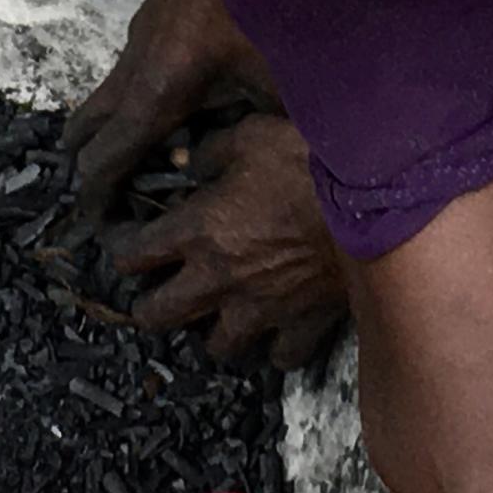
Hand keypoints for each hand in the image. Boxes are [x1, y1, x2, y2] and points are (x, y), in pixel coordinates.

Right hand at [63, 0, 276, 215]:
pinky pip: (129, 70)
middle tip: (111, 199)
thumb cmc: (270, 10)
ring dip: (112, 131)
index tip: (100, 226)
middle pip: (86, 129)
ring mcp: (138, 37)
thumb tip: (257, 169)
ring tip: (144, 159)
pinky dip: (134, 98)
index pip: (105, 160)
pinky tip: (176, 105)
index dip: (96, 200)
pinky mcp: (151, 18)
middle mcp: (135, 66)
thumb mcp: (278, 83)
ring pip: (106, 96)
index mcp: (158, 93)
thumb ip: (259, 131)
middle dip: (89, 168)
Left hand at [112, 114, 347, 368]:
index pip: (132, 254)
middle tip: (158, 288)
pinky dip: (273, 348)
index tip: (122, 242)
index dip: (118, 248)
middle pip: (157, 316)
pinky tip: (274, 329)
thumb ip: (211, 150)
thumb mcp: (251, 134)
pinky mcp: (302, 325)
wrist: (374, 202)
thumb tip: (191, 161)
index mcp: (198, 230)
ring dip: (210, 332)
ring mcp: (261, 310)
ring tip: (216, 313)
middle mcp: (219, 279)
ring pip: (216, 347)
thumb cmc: (310, 163)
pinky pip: (279, 358)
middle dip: (149, 304)